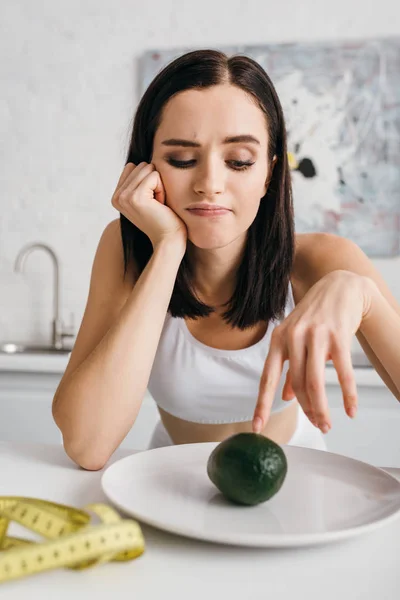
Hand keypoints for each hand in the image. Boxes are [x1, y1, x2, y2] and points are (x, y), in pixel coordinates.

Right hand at [111, 162, 187, 251]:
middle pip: (141, 165)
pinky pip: (154, 175)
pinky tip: (160, 205)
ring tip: (158, 204)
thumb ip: (140, 180)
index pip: (134, 166)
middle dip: (155, 182)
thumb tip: (144, 160)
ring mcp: (124, 197)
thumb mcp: (148, 197)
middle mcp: (117, 196)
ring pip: (148, 168)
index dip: (149, 180)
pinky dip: (162, 189)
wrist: (169, 240)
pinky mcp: (135, 197)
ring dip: (159, 185)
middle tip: (156, 204)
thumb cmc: (164, 219)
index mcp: (117, 196)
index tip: (152, 201)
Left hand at [252, 270, 371, 434]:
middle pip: (295, 385)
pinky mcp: (338, 336)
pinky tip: (351, 409)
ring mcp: (315, 335)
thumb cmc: (315, 316)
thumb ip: (289, 366)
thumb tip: (284, 396)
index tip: (257, 426)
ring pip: (314, 383)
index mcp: (278, 339)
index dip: (261, 404)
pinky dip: (347, 395)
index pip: (266, 377)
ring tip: (327, 424)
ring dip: (321, 409)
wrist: (340, 286)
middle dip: (306, 411)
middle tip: (317, 426)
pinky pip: (342, 373)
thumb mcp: (295, 337)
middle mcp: (293, 336)